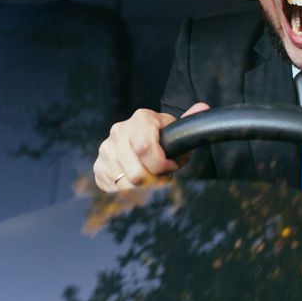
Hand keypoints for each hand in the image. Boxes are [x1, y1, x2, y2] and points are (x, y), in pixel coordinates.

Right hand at [94, 102, 209, 191]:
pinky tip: (137, 183)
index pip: (144, 147)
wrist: (141, 140)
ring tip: (151, 179)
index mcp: (141, 119)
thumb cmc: (164, 138)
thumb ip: (190, 123)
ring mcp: (106, 149)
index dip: (161, 165)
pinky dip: (127, 193)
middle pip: (136, 173)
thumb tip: (203, 107)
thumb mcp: (178, 131)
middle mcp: (119, 131)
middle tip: (162, 176)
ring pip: (125, 185)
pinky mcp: (99, 166)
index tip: (171, 168)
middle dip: (154, 181)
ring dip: (142, 189)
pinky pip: (113, 189)